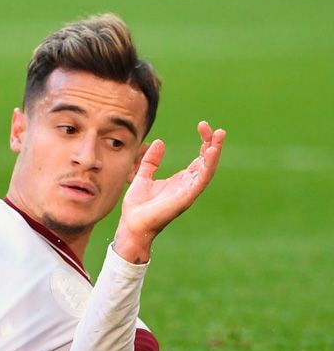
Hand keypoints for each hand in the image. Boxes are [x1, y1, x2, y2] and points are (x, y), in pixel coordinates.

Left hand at [114, 121, 226, 262]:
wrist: (131, 224)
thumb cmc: (138, 205)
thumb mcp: (143, 176)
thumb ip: (151, 161)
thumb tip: (160, 142)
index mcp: (181, 180)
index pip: (200, 158)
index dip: (204, 142)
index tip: (203, 125)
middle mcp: (189, 185)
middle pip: (207, 162)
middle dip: (213, 144)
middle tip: (215, 128)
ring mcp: (189, 192)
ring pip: (208, 170)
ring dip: (215, 153)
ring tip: (219, 136)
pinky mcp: (185, 198)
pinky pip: (200, 180)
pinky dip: (207, 166)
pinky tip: (210, 152)